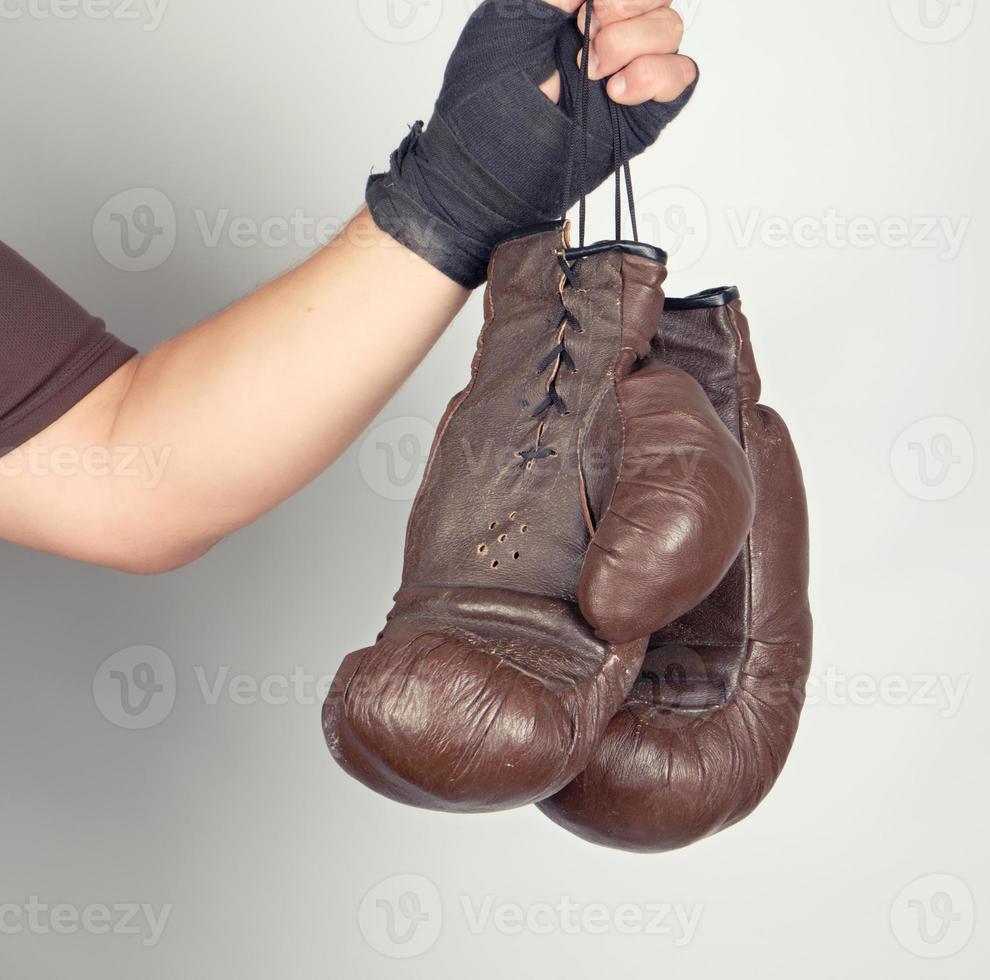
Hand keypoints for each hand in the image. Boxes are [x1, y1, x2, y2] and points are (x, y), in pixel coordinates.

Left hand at [365, 0, 698, 288]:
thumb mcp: (506, 25)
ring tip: (592, 73)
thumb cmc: (480, 112)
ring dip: (633, 43)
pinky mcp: (640, 113)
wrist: (487, 176)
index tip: (585, 5)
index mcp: (571, 9)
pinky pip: (681, 77)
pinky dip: (657, 75)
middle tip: (588, 35)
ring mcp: (625, 74)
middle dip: (627, 7)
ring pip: (670, 30)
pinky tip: (618, 91)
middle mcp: (603, 36)